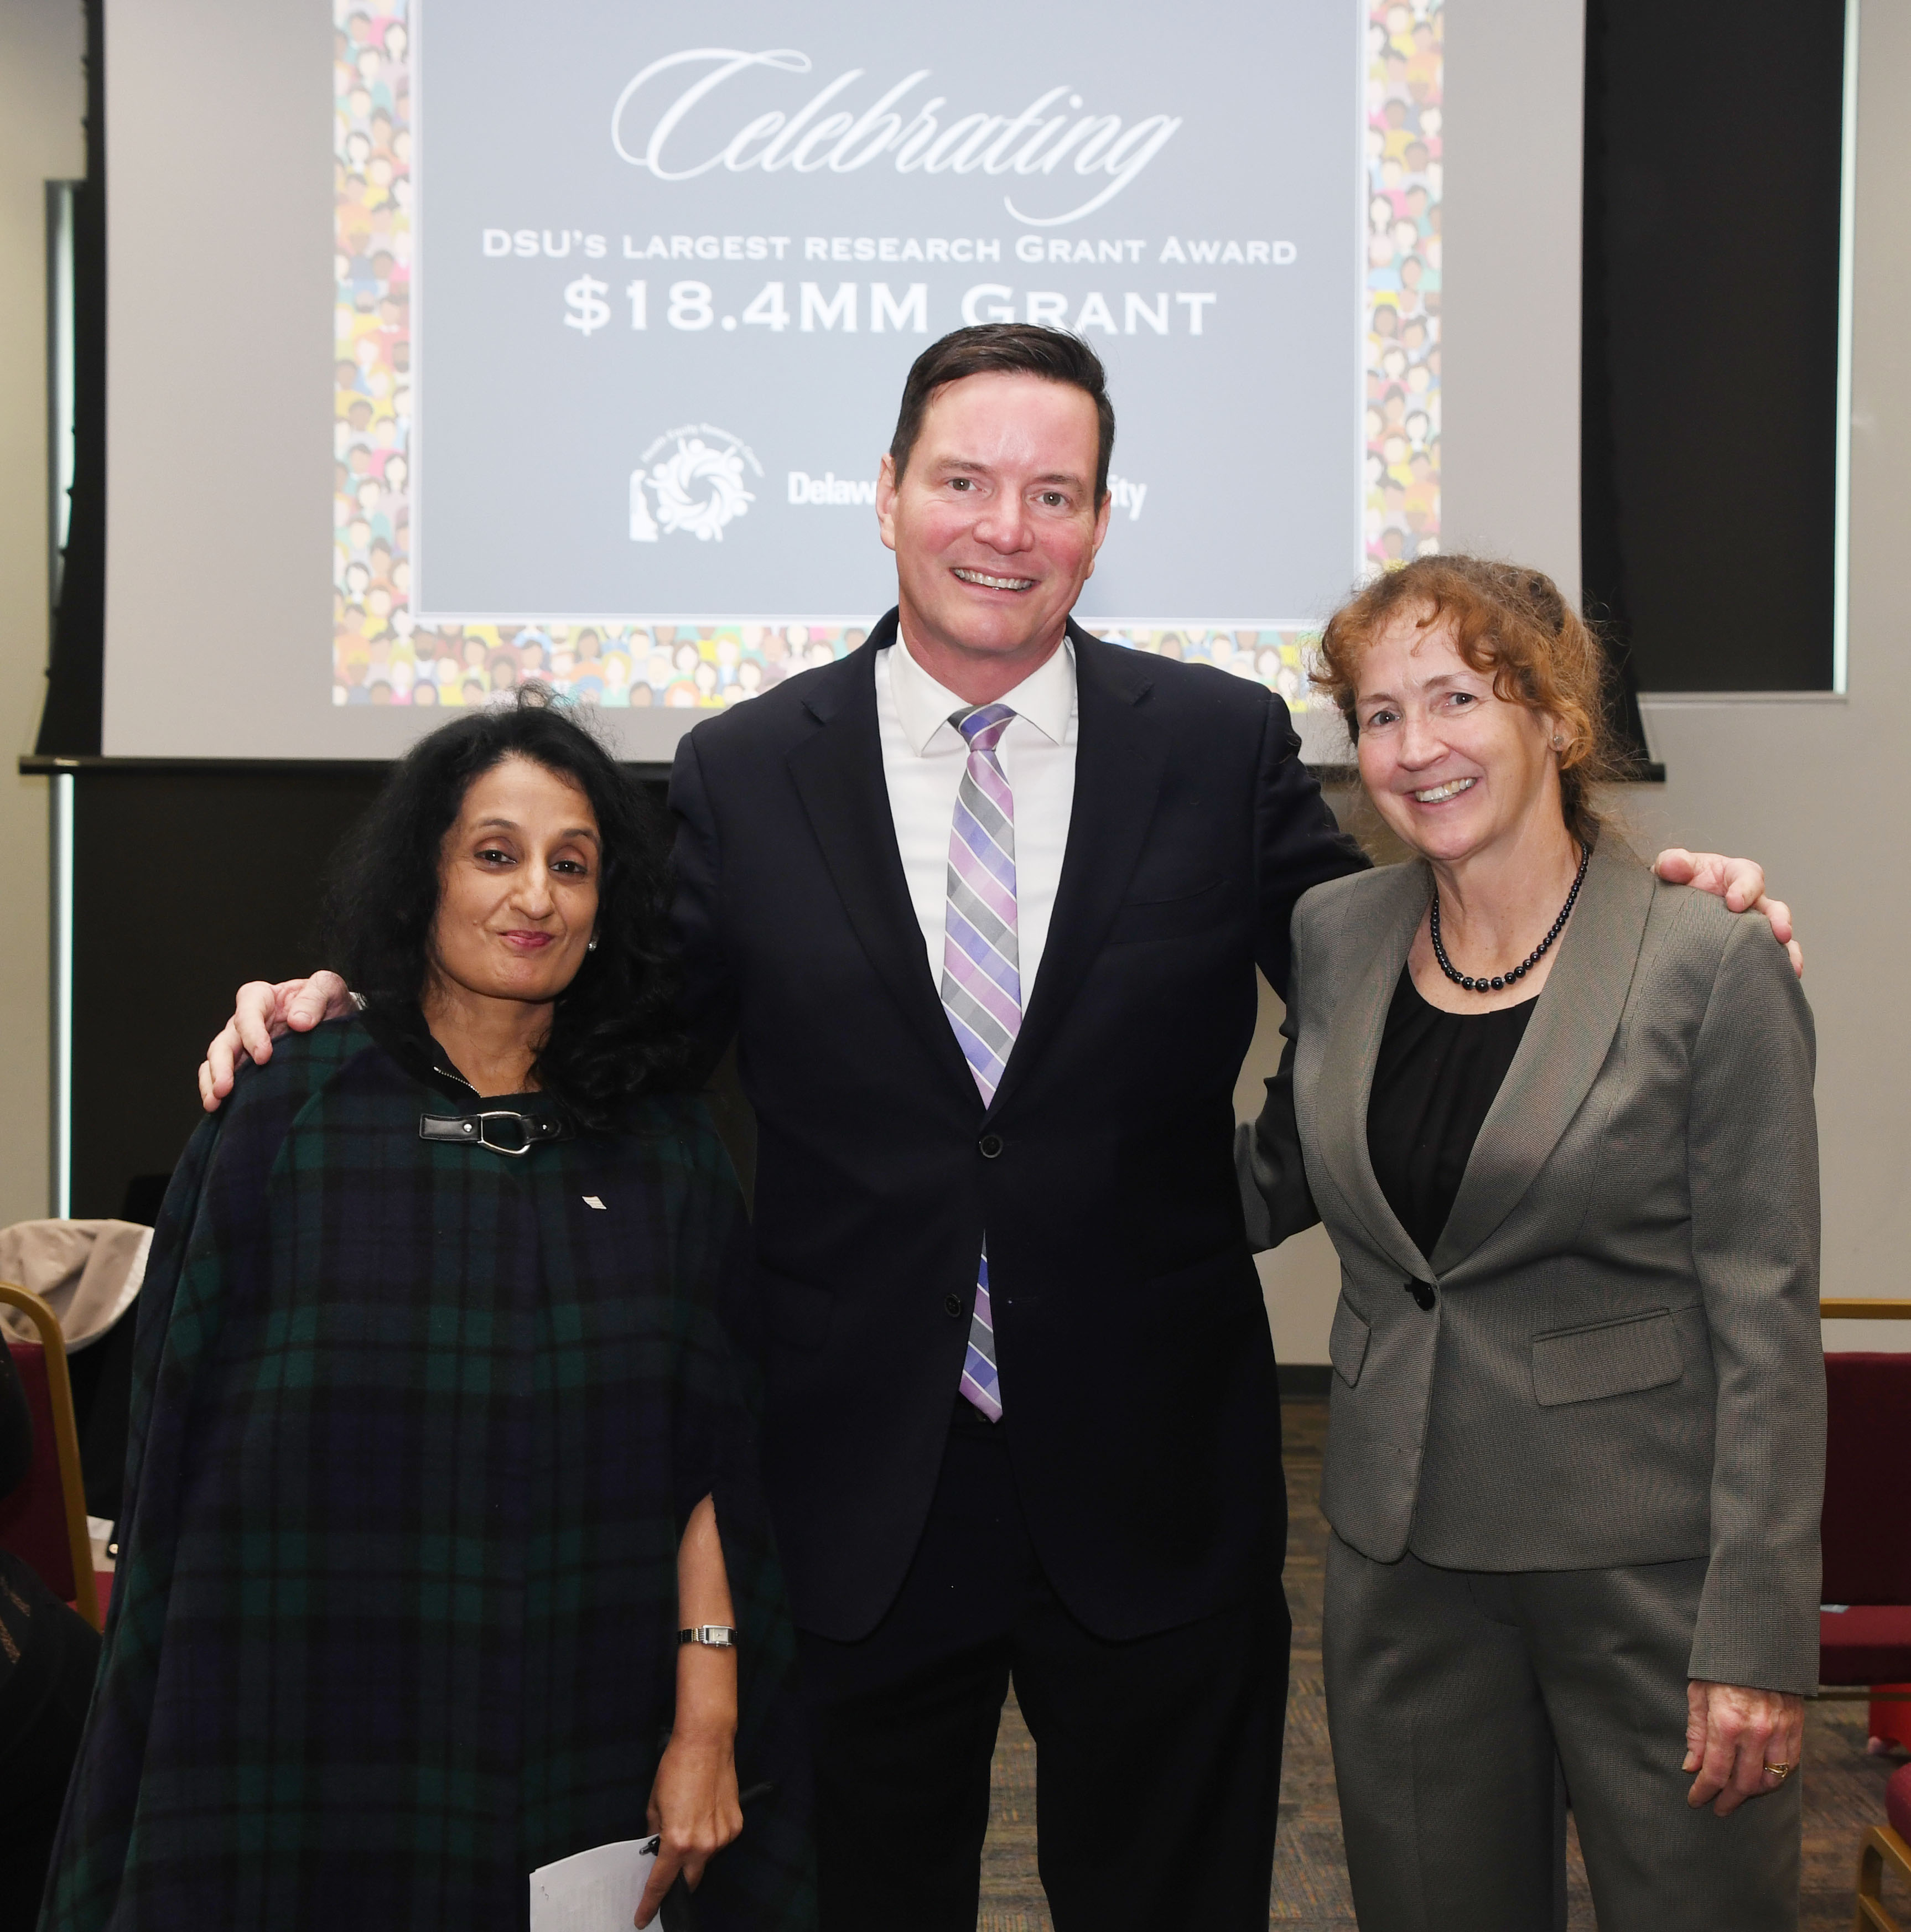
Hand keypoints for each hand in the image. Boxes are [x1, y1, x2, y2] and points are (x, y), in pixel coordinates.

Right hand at [196, 970, 353, 1111]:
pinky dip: (215, 1090)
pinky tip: (217, 1108)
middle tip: (225, 1088)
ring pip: (217, 1061)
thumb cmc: (329, 1001)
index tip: (263, 1056)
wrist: (336, 1024)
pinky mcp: (246, 1066)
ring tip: (214, 1103)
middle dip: (222, 1065)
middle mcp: (246, 1022)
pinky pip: (222, 1077)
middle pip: (224, 1041)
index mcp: (262, 998)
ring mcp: (242, 1046)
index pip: (247, 1010)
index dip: (251, 1033)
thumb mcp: (329, 988)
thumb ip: (315, 997)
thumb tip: (298, 1022)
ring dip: (212, 1081)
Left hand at [634, 1727, 742, 1927]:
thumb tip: (656, 1847)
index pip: (660, 1884)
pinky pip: (720, 1842)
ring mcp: (723, 1837)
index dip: (649, 1903)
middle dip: (678, 1880)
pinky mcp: (736, 1825)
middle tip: (671, 1866)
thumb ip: (655, 1833)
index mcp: (676, 1843)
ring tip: (691, 1822)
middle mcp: (702, 1846)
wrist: (706, 1742)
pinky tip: (706, 1814)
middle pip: (689, 1881)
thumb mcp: (654, 1804)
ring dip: (696, 1853)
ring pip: (706, 1860)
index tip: (642, 1918)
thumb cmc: (675, 1769)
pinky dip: (711, 1836)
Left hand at [1653, 849, 1802, 978]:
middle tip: (1779, 933)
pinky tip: (1784, 979)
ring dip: (1787, 949)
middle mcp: (1750, 902)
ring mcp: (1751, 927)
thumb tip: (1675, 865)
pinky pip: (1769, 957)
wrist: (1666, 912)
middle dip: (1779, 920)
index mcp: (1734, 876)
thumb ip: (1672, 862)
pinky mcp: (1746, 948)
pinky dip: (1779, 967)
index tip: (1734, 903)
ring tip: (1791, 965)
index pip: (1749, 876)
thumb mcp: (1670, 868)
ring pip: (1777, 937)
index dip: (1746, 888)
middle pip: (1773, 908)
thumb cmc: (1675, 884)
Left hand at [1683, 1679, 1803, 1815]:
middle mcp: (1755, 1733)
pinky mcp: (1795, 1729)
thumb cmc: (1722, 1667)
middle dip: (1728, 1800)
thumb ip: (1696, 1733)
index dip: (1703, 1791)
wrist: (1759, 1644)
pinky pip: (1789, 1766)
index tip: (1695, 1800)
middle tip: (1718, 1807)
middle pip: (1744, 1784)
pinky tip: (1762, 1778)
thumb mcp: (1699, 1694)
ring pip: (1770, 1780)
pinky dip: (1775, 1777)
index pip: (1715, 1772)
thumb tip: (1692, 1766)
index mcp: (1726, 1723)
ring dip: (1753, 1793)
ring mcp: (1779, 1732)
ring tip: (1739, 1794)